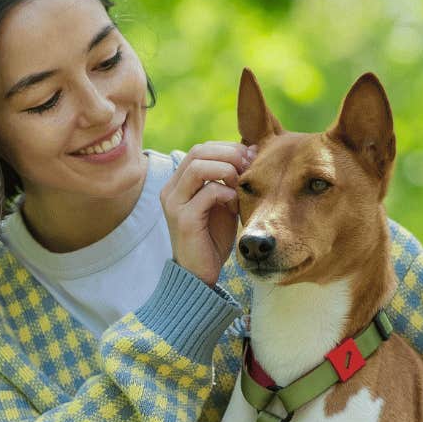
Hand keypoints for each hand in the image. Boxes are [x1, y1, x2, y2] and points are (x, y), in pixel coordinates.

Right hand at [161, 141, 253, 283]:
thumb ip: (230, 179)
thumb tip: (251, 149)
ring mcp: (174, 204)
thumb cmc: (213, 238)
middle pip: (198, 152)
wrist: (200, 273)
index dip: (227, 148)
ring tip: (240, 183)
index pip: (200, 150)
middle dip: (229, 154)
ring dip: (226, 170)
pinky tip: (234, 204)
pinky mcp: (184, 220)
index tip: (250, 157)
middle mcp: (171, 190)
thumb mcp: (224, 202)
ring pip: (198, 167)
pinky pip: (207, 193)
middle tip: (249, 166)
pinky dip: (226, 193)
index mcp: (178, 184)